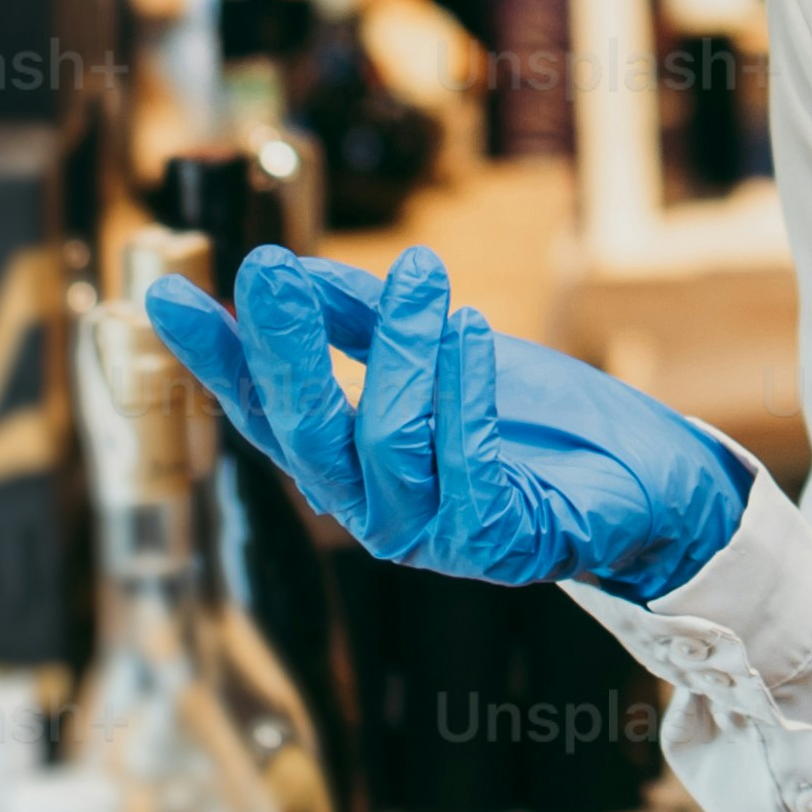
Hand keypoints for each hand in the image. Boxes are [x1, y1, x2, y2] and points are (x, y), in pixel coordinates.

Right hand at [143, 245, 758, 605]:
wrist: (644, 477)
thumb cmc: (534, 420)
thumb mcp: (435, 349)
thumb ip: (360, 319)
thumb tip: (281, 268)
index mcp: (349, 464)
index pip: (263, 410)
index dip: (215, 359)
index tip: (166, 296)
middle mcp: (374, 509)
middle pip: (305, 435)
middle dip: (283, 351)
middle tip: (267, 269)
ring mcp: (433, 534)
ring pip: (387, 445)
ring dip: (403, 353)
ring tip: (428, 276)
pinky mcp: (499, 543)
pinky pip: (467, 471)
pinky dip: (464, 397)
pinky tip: (469, 332)